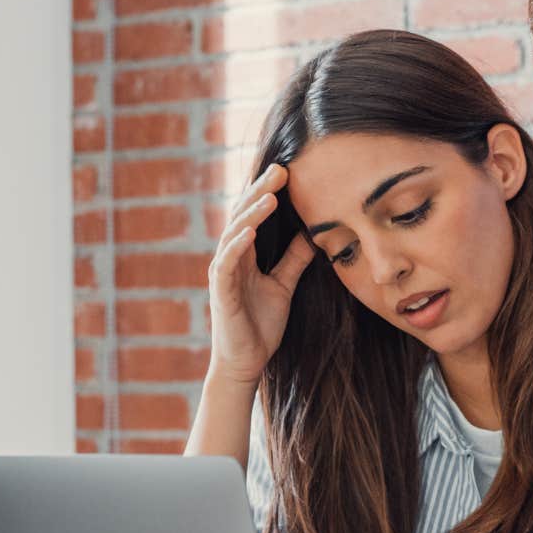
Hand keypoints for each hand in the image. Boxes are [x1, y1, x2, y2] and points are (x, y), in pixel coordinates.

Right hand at [207, 163, 316, 385]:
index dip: (268, 193)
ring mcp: (223, 273)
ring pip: (235, 234)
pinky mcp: (220, 292)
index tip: (288, 172)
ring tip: (271, 195)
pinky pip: (226, 263)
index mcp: (245, 255)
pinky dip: (238, 245)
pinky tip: (251, 231)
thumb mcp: (283, 285)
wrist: (245, 363)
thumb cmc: (260, 325)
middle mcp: (231, 258)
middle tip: (280, 170)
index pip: (255, 215)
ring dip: (252, 214)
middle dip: (261, 192)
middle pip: (243, 216)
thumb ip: (293, 260)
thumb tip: (312, 234)